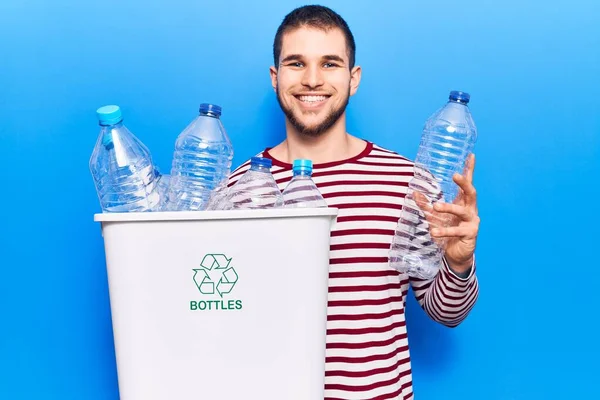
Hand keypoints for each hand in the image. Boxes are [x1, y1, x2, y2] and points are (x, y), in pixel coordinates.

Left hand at [414, 153, 479, 273]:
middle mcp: (470, 209)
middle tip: (455, 175)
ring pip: (462, 210)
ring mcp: (472, 221)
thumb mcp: (435, 217)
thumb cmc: (447, 232)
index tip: (471, 155)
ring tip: (435, 206)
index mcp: (463, 202)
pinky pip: (457, 231)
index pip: (468, 183)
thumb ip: (426, 205)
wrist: (455, 254)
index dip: (470, 169)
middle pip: (471, 192)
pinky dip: (444, 231)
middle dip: (464, 182)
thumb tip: (414, 192)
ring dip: (449, 207)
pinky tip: (434, 232)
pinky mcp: (471, 234)